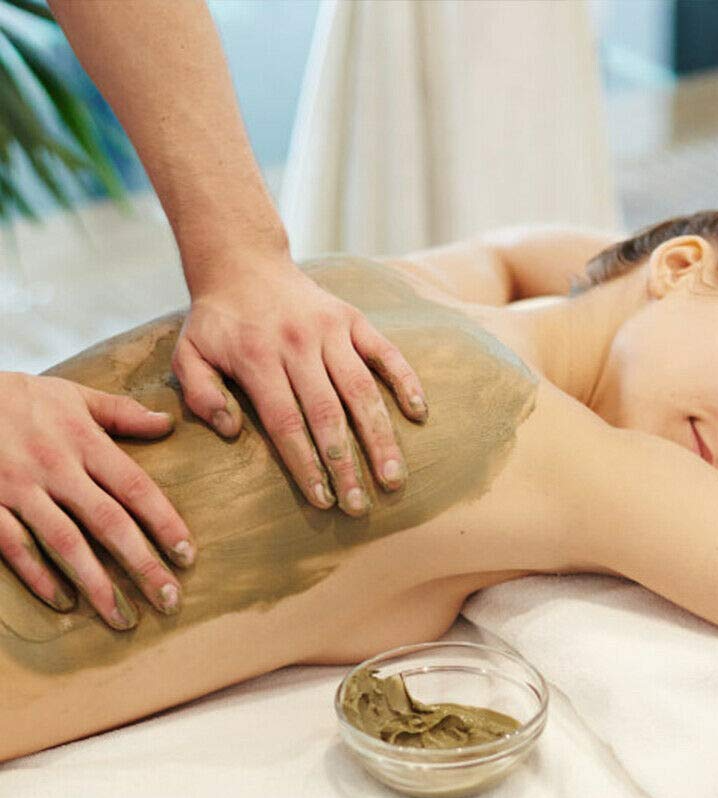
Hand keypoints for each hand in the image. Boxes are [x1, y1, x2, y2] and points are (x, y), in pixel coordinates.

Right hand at [0, 371, 193, 628]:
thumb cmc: (17, 398)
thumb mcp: (71, 395)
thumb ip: (121, 412)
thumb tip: (168, 424)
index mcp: (83, 441)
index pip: (135, 487)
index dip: (164, 523)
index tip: (187, 556)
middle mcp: (55, 467)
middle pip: (108, 522)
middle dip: (141, 564)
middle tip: (169, 600)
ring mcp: (18, 488)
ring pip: (64, 542)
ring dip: (96, 583)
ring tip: (122, 617)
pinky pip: (14, 545)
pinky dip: (38, 575)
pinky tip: (63, 602)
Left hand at [172, 253, 427, 514]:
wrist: (242, 262)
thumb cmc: (217, 322)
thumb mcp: (188, 354)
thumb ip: (201, 393)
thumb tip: (231, 430)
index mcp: (257, 357)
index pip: (287, 422)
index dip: (306, 465)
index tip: (322, 500)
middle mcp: (299, 343)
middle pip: (328, 415)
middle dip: (346, 465)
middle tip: (359, 505)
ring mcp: (331, 330)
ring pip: (362, 391)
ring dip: (380, 438)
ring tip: (393, 478)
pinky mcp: (354, 319)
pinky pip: (386, 352)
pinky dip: (405, 381)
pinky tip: (419, 415)